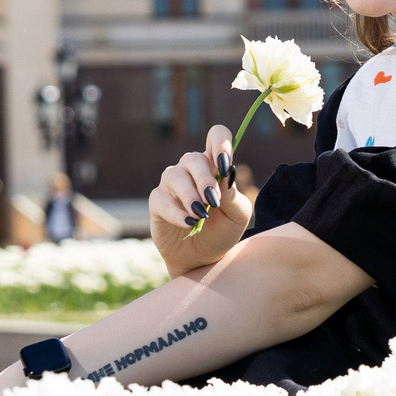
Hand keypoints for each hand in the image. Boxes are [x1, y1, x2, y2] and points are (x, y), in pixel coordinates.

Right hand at [151, 123, 252, 276]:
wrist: (204, 259)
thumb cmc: (223, 231)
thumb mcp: (237, 216)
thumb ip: (234, 195)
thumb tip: (225, 174)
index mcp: (215, 165)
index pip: (216, 136)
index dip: (220, 142)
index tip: (224, 164)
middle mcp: (191, 170)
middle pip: (194, 159)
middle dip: (205, 179)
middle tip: (214, 201)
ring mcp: (172, 185)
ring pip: (175, 176)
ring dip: (190, 195)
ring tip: (201, 215)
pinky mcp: (158, 202)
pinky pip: (162, 200)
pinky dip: (177, 212)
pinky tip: (189, 223)